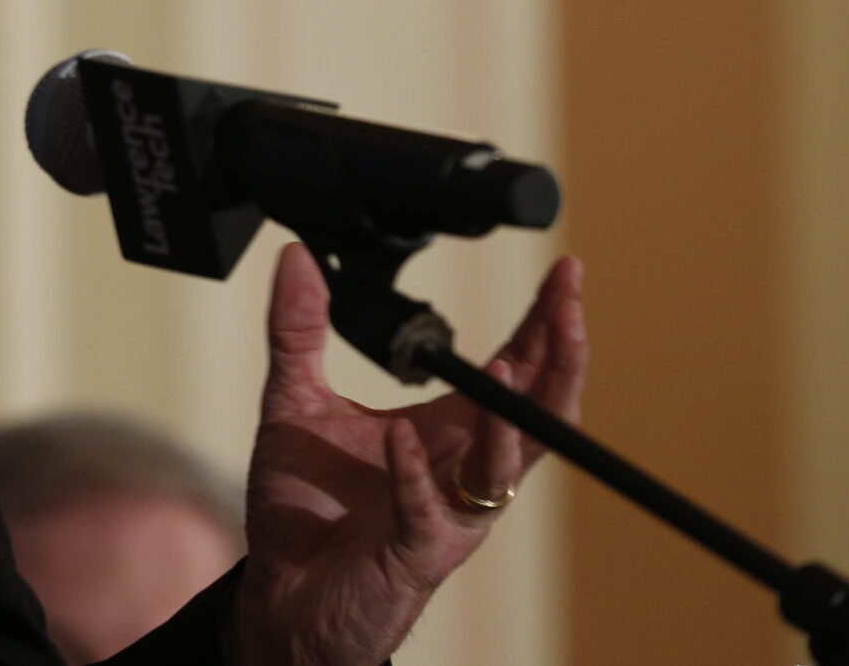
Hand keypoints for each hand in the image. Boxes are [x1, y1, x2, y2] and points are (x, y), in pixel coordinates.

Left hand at [230, 243, 586, 665]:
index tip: (567, 274)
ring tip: (506, 360)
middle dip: (558, 359)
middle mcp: (461, 471)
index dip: (544, 323)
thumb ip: (298, 331)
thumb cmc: (303, 504)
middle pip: (533, 413)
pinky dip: (415, 474)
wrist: (277, 591)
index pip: (514, 369)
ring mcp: (447, 515)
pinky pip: (427, 513)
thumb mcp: (293, 402)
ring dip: (504, 416)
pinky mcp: (414, 555)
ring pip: (502, 466)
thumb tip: (296, 256)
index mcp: (446, 430)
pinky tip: (399, 437)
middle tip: (570, 307)